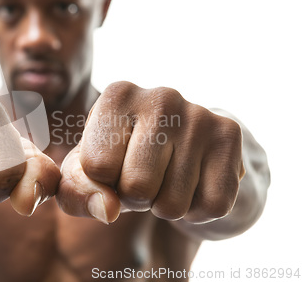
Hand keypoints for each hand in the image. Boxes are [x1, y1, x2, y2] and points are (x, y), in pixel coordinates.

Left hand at [56, 81, 244, 223]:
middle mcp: (160, 96)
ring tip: (168, 178)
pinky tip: (194, 183)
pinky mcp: (229, 136)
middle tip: (144, 177)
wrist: (182, 148)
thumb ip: (76, 191)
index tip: (115, 166)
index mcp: (117, 95)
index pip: (97, 168)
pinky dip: (198, 210)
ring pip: (173, 205)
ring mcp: (199, 114)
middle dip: (136, 198)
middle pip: (137, 188)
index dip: (103, 183)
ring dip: (165, 206)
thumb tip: (107, 209)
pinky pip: (212, 206)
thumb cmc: (123, 159)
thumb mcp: (86, 172)